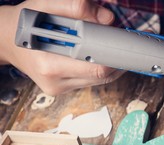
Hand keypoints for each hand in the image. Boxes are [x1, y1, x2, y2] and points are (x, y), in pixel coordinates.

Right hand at [0, 0, 123, 94]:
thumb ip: (76, 7)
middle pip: (101, 77)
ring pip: (98, 81)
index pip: (96, 68)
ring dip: (108, 65)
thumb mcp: (45, 5)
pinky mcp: (62, 91)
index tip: (125, 46)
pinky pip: (89, 81)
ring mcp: (59, 89)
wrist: (5, 40)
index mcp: (49, 64)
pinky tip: (96, 55)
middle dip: (115, 60)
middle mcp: (55, 82)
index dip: (115, 57)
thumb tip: (107, 18)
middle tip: (121, 44)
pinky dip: (97, 68)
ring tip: (109, 47)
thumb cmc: (24, 22)